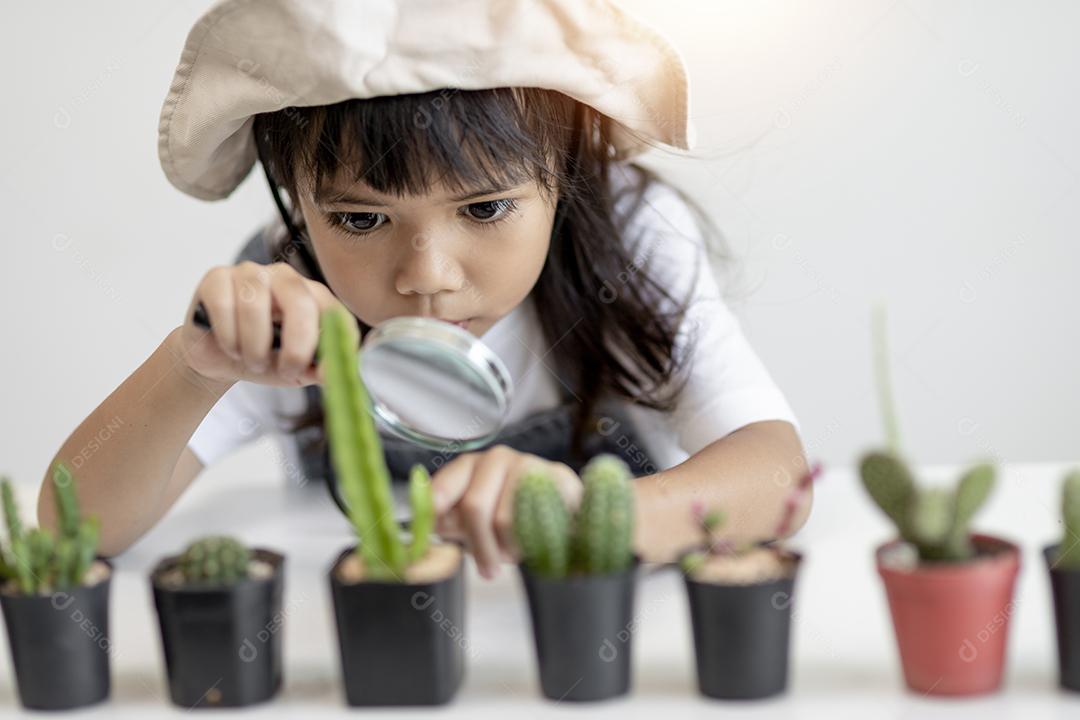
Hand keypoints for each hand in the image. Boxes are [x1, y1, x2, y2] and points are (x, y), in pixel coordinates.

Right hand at [176, 261, 349, 386]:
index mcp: (312, 295)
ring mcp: (250, 272)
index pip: (334, 312)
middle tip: (288, 370)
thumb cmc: (261, 357)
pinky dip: (228, 336)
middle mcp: (285, 277)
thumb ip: (315, 369)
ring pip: (255, 305)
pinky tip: (229, 346)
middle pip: (299, 301)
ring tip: (253, 362)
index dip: (335, 342)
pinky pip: (224, 304)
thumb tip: (331, 374)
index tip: (326, 373)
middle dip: (297, 345)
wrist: (216, 358)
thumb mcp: (293, 370)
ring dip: (255, 346)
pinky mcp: (216, 277)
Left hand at [430, 445, 581, 578]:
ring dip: (507, 548)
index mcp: (468, 466)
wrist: (563, 511)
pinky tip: (533, 543)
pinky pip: (537, 519)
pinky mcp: (556, 476)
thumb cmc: (511, 515)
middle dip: (480, 546)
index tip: (434, 535)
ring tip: (514, 554)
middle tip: (488, 571)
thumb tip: (429, 536)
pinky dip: (530, 540)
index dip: (434, 513)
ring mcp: (527, 464)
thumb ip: (452, 525)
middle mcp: (496, 458)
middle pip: (475, 506)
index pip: (442, 488)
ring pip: (505, 519)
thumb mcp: (477, 521)